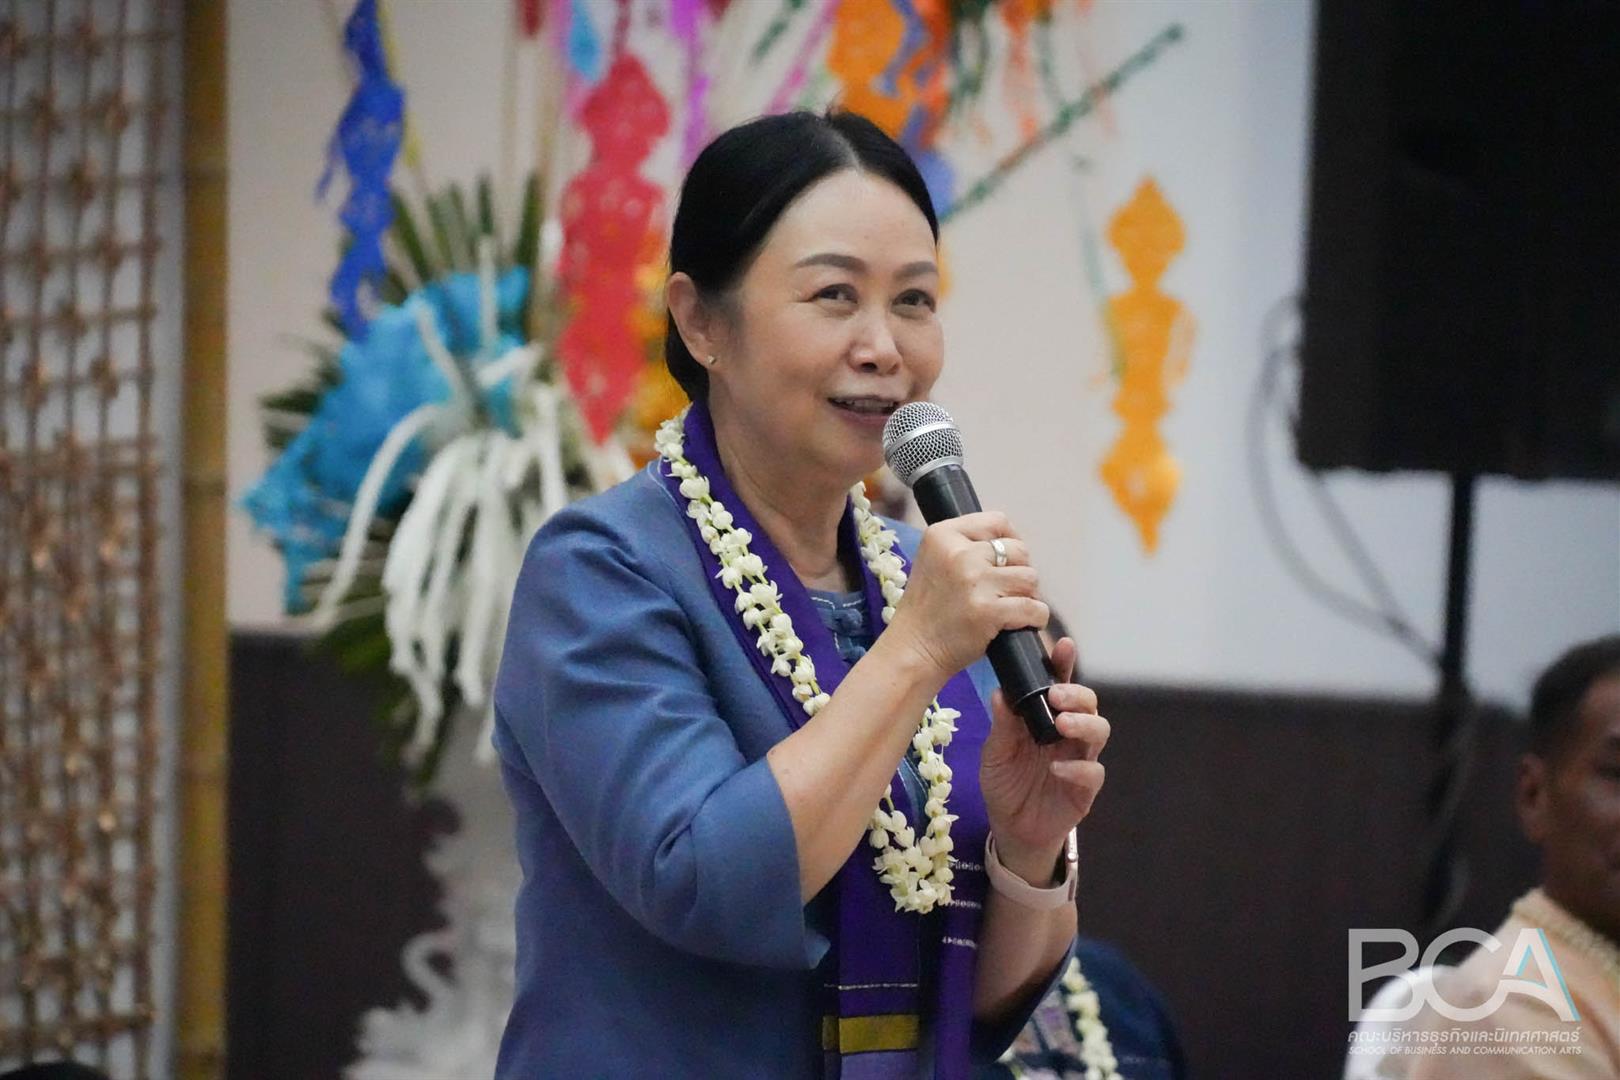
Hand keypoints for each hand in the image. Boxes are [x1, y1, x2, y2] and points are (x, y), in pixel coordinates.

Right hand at [884, 511, 1047, 683]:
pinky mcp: (988, 610)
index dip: (1010, 540)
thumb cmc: (927, 610)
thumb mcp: (934, 562)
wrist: (912, 650)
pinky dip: (1035, 618)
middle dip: (1018, 572)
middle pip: (1018, 550)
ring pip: (1030, 578)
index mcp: (942, 535)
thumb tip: (1011, 545)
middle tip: (1003, 592)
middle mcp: (958, 553)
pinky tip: (1020, 624)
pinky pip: (1034, 607)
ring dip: (1026, 596)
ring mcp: (974, 581)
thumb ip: (966, 546)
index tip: (1007, 561)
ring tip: (1008, 609)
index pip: (997, 521)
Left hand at [978, 636, 1107, 881]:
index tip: (1063, 645)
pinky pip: (1093, 772)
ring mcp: (1080, 759)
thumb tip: (999, 692)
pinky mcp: (1085, 789)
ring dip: (1083, 723)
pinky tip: (1059, 768)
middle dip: (1076, 694)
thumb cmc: (1005, 782)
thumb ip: (1002, 725)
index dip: (1065, 665)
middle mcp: (1069, 734)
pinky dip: (1078, 767)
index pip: (1060, 685)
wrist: (1010, 827)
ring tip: (1061, 724)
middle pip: (1088, 704)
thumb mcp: (995, 752)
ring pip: (1100, 731)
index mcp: (1047, 718)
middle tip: (1056, 695)